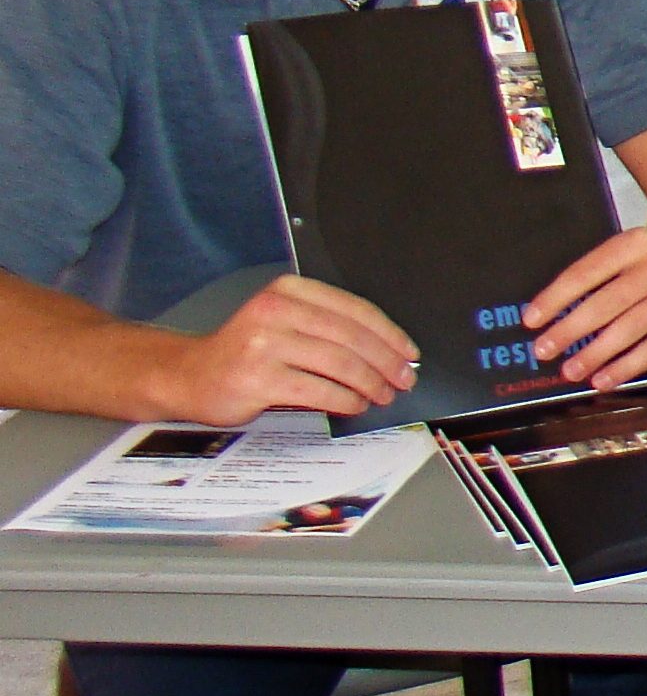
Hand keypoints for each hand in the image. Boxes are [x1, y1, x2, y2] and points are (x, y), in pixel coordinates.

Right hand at [158, 276, 418, 423]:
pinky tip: (356, 404)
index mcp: (289, 290)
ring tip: (383, 395)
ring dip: (370, 383)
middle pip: (351, 336)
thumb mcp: (283, 321)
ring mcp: (264, 344)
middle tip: (404, 379)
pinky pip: (318, 391)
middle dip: (386, 362)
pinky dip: (345, 400)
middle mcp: (276, 311)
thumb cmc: (246, 351)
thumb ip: (327, 327)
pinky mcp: (257, 379)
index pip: (354, 308)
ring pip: (339, 364)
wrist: (188, 375)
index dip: (389, 333)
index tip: (409, 353)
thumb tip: (388, 352)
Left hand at [527, 228, 646, 391]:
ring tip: (571, 371)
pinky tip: (604, 379)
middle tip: (544, 350)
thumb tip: (552, 317)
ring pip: (629, 329)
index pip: (587, 271)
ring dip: (594, 354)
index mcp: (637, 244)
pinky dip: (625, 367)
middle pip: (606, 302)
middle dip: (570, 330)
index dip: (556, 297)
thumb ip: (600, 278)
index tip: (532, 320)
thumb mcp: (634, 257)